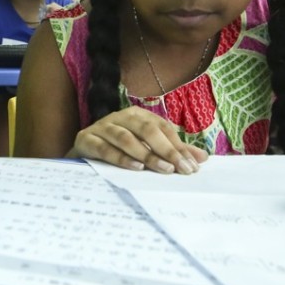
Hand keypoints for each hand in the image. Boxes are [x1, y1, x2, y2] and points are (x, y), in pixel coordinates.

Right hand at [66, 106, 206, 173]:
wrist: (82, 153)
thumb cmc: (118, 149)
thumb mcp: (147, 149)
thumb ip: (172, 151)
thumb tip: (202, 158)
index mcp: (137, 115)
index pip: (162, 128)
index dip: (179, 146)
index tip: (193, 166)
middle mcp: (120, 117)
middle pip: (146, 129)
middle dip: (166, 149)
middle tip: (180, 169)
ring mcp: (101, 127)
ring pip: (126, 138)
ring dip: (146, 154)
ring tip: (163, 169)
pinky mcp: (86, 139)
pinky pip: (104, 148)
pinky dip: (121, 158)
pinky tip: (135, 168)